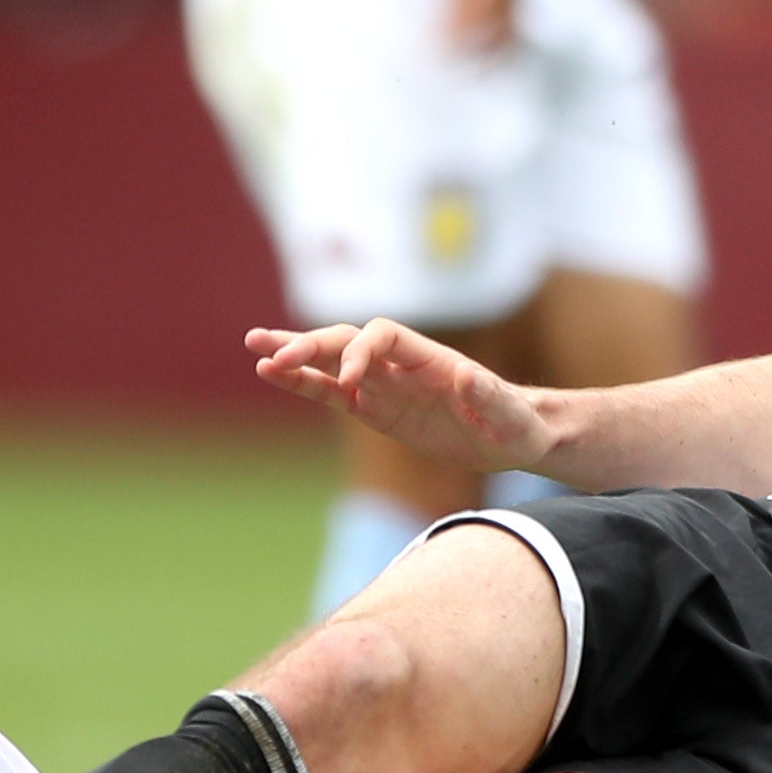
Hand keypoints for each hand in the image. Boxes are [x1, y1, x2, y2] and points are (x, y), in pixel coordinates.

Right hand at [248, 317, 548, 474]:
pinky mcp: (375, 409)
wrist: (512, 436)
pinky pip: (332, 393)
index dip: (362, 352)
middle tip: (271, 355)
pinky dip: (304, 384)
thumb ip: (492, 397)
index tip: (352, 381)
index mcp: (430, 358)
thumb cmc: (518, 425)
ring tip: (254, 348)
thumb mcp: (512, 418)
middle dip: (310, 346)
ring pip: (331, 362)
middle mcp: (401, 364)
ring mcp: (385, 385)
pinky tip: (271, 375)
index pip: (383, 337)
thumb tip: (469, 377)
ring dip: (294, 355)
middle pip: (347, 342)